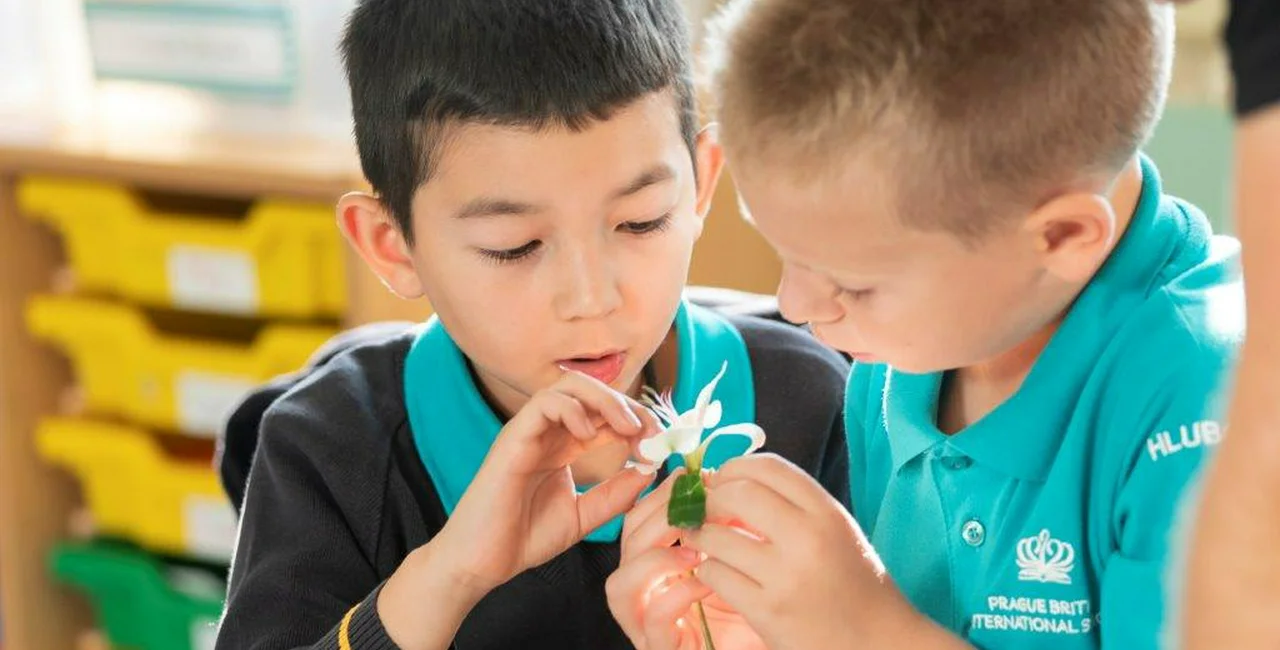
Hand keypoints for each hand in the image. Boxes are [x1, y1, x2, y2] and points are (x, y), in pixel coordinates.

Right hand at [380, 369, 661, 648]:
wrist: (481, 562)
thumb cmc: (523, 538)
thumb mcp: (583, 516)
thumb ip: (614, 495)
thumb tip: (649, 470)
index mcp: (562, 446)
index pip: (605, 414)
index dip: (637, 420)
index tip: (660, 442)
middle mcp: (547, 433)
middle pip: (591, 391)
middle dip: (628, 405)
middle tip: (650, 431)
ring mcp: (529, 432)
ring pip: (569, 386)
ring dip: (606, 400)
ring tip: (627, 427)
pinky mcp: (512, 439)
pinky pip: (543, 404)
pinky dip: (572, 409)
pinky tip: (589, 435)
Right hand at [607, 470, 767, 649]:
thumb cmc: (753, 608)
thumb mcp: (737, 557)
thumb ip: (721, 525)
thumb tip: (714, 480)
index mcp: (658, 567)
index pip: (637, 523)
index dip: (655, 496)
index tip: (685, 477)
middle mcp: (646, 593)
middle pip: (625, 545)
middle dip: (654, 518)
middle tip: (690, 507)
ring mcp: (648, 625)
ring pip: (619, 585)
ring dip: (654, 558)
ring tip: (695, 549)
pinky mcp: (662, 649)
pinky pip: (654, 620)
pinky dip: (677, 595)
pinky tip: (707, 583)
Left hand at [682, 454, 960, 649]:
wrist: (876, 641)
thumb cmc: (853, 582)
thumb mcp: (836, 529)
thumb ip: (793, 504)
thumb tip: (732, 482)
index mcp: (826, 513)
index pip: (768, 467)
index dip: (735, 466)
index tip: (723, 478)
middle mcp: (807, 538)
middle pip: (737, 494)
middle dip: (712, 499)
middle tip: (707, 510)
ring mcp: (786, 576)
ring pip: (717, 537)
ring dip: (702, 537)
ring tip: (706, 542)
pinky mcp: (767, 612)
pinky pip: (716, 575)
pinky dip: (709, 570)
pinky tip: (718, 573)